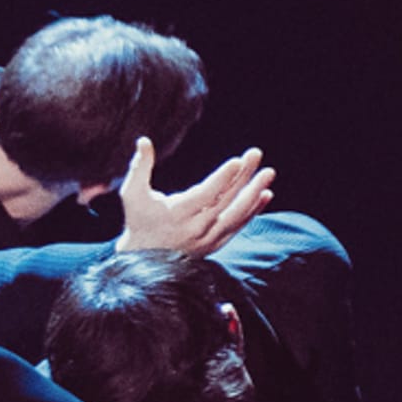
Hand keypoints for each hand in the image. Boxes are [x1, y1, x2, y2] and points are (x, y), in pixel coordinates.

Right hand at [115, 139, 274, 256]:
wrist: (143, 260)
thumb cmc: (139, 220)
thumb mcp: (132, 194)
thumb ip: (139, 167)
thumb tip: (143, 140)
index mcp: (175, 215)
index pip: (204, 195)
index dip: (222, 179)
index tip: (238, 161)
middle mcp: (194, 229)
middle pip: (225, 200)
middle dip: (243, 176)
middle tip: (256, 154)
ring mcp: (206, 240)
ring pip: (236, 215)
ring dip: (254, 193)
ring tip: (268, 173)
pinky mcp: (214, 246)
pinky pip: (237, 226)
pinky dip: (252, 211)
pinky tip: (264, 194)